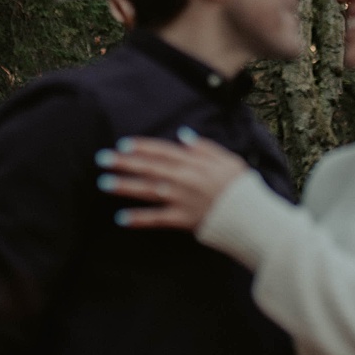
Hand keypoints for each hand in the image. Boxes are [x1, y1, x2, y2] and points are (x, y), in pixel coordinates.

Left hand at [96, 130, 249, 230]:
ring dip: (125, 186)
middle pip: (150, 168)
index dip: (142, 147)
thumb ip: (204, 147)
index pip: (163, 151)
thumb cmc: (241, 188)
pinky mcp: (184, 220)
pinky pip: (158, 219)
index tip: (123, 144)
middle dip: (125, 162)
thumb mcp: (228, 160)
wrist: (252, 217)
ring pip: (149, 191)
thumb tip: (183, 134)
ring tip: (104, 183)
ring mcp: (183, 199)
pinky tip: (121, 218)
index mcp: (195, 163)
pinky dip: (140, 219)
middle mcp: (186, 179)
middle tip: (102, 159)